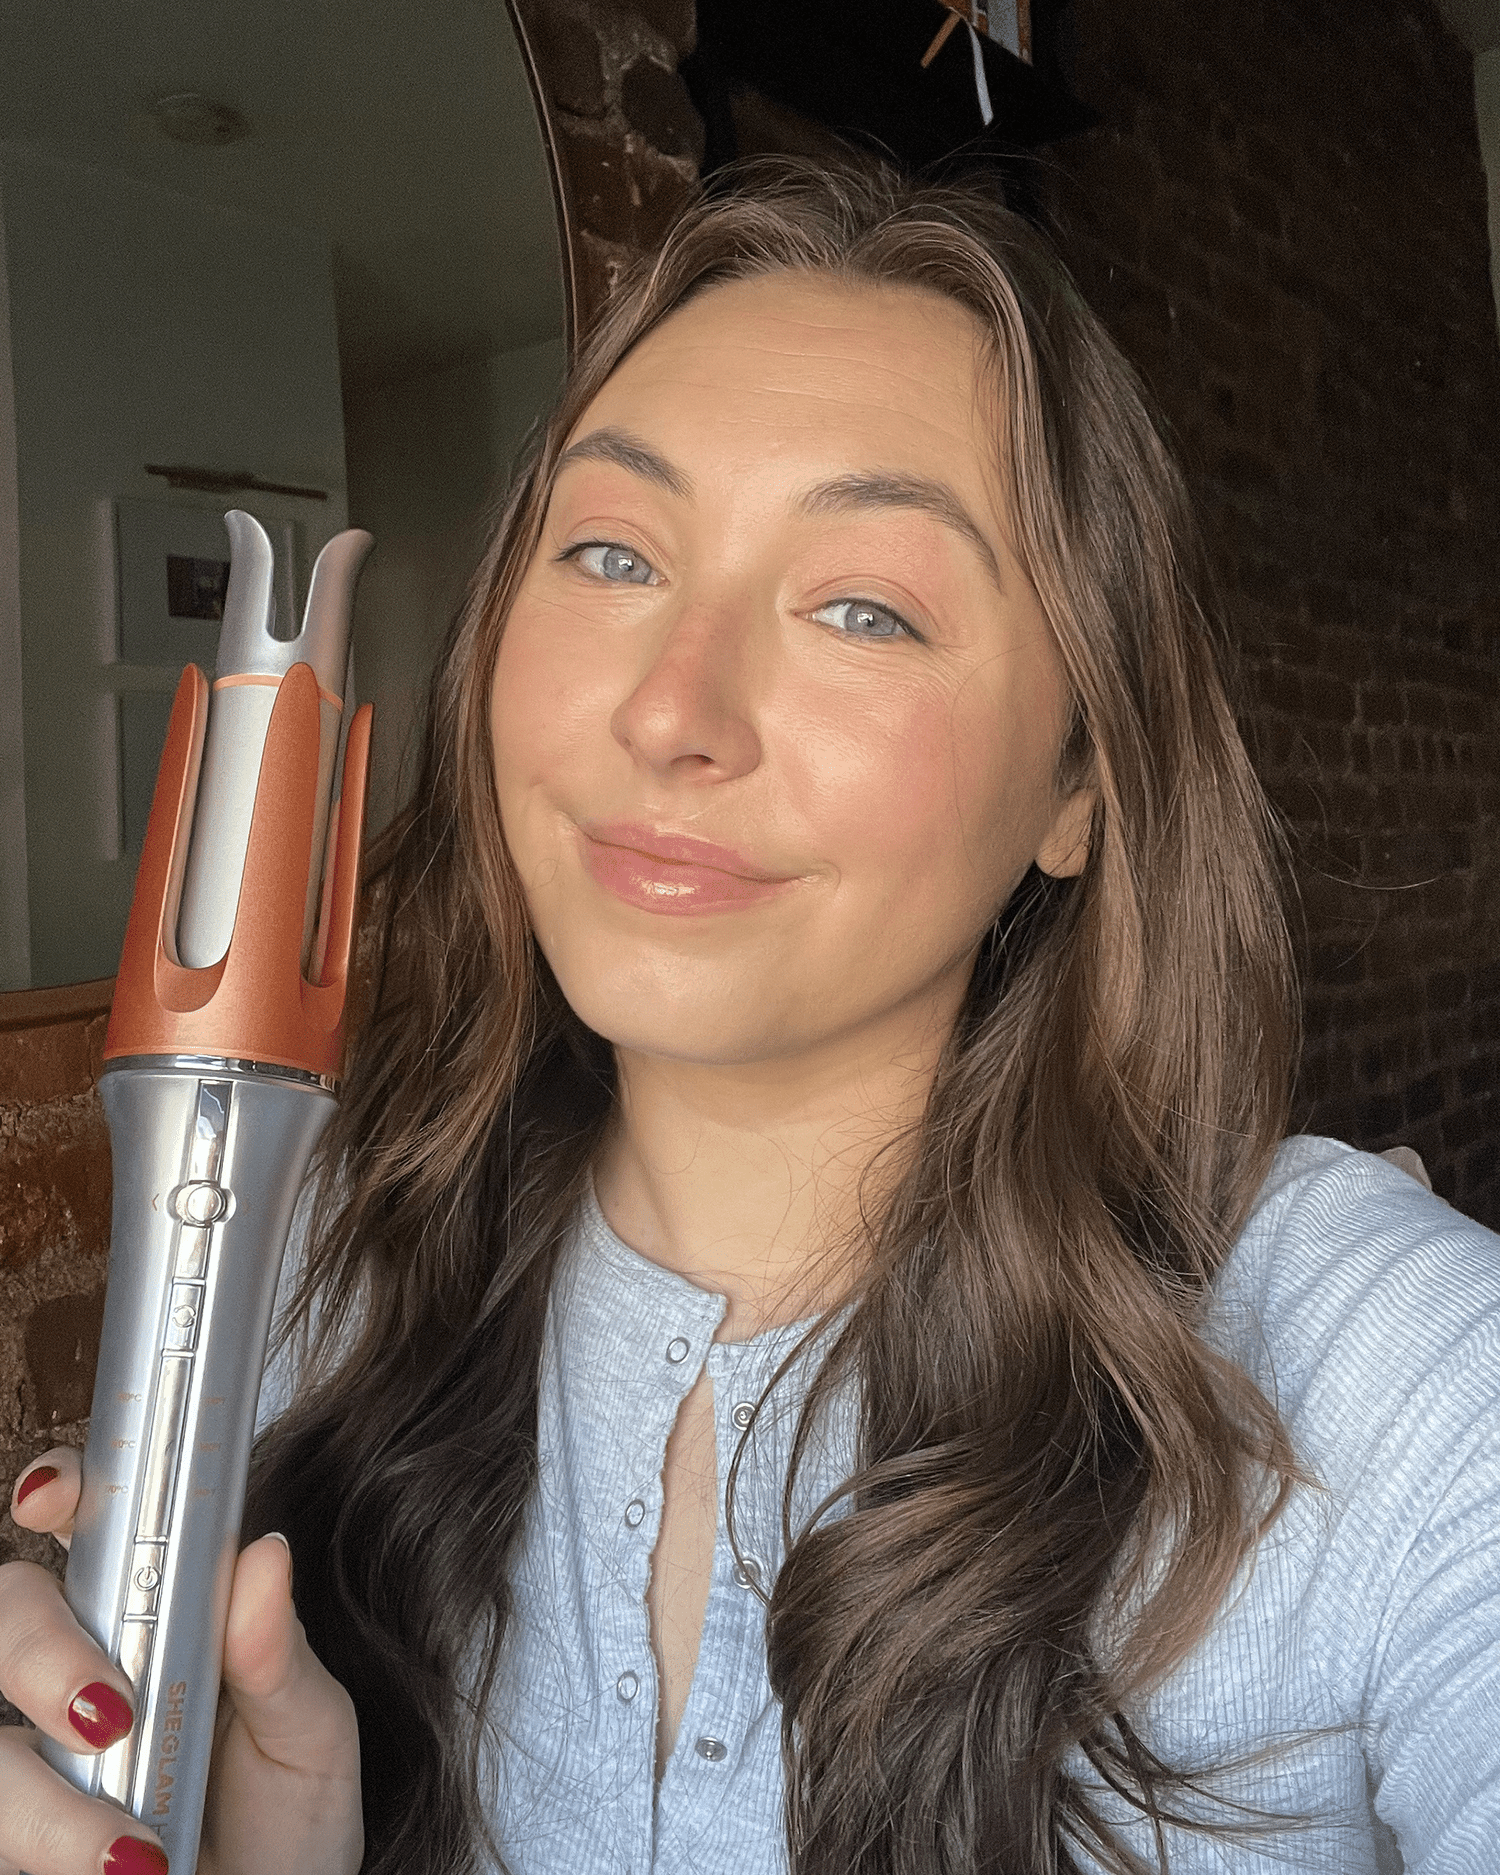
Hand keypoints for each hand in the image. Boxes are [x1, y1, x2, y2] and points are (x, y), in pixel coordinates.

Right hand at [1, 1448, 362, 1874]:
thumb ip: (278, 1651)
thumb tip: (265, 1552)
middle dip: (41, 1655)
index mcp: (153, 1616)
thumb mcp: (310, 1732)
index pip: (86, 1526)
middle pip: (6, 1617)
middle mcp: (76, 1677)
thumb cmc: (290, 1817)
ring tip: (134, 1859)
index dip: (59, 1491)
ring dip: (48, 1807)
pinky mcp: (14, 1842)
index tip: (52, 1495)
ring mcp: (34, 1765)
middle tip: (110, 1715)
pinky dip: (40, 1856)